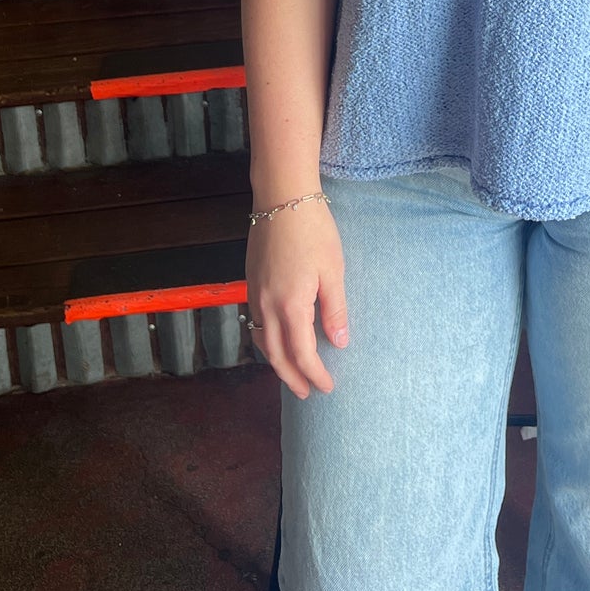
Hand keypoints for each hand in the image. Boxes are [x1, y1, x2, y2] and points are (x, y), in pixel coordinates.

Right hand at [245, 201, 348, 399]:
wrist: (281, 197)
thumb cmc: (313, 230)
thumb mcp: (333, 270)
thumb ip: (334, 309)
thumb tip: (340, 343)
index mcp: (290, 305)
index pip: (302, 354)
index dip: (315, 375)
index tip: (328, 387)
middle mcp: (266, 305)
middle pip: (275, 355)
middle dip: (292, 378)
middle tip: (307, 393)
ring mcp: (254, 293)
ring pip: (260, 340)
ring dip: (275, 362)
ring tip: (291, 373)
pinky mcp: (250, 281)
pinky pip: (253, 323)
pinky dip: (264, 340)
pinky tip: (275, 339)